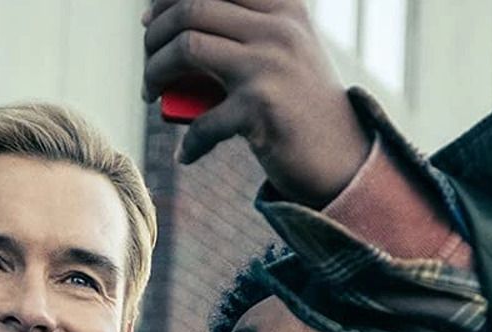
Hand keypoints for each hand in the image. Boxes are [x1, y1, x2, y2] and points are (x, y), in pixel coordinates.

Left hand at [142, 0, 371, 204]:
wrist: (342, 158)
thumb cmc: (298, 107)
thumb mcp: (283, 54)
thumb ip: (245, 31)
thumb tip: (170, 22)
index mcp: (283, 9)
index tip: (149, 19)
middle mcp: (279, 29)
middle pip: (191, 8)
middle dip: (153, 36)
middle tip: (149, 65)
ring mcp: (271, 66)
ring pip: (186, 47)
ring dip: (154, 73)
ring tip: (152, 94)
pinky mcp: (262, 107)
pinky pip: (202, 119)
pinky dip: (188, 142)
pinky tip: (187, 153)